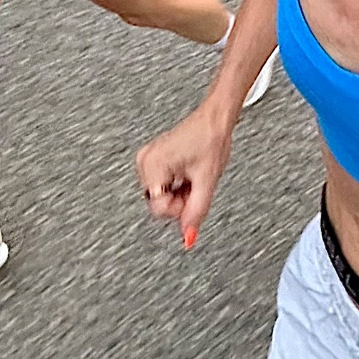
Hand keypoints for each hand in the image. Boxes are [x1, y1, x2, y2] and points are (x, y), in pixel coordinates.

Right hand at [136, 104, 233, 249]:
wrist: (213, 121)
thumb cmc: (211, 141)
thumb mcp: (207, 181)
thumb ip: (196, 212)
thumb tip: (188, 237)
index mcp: (153, 164)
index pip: (158, 207)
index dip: (179, 208)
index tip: (193, 197)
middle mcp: (144, 162)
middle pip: (157, 203)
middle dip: (178, 202)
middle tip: (196, 186)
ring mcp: (146, 160)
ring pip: (159, 196)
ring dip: (177, 195)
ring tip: (193, 178)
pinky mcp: (151, 160)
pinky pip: (160, 186)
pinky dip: (175, 186)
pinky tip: (186, 175)